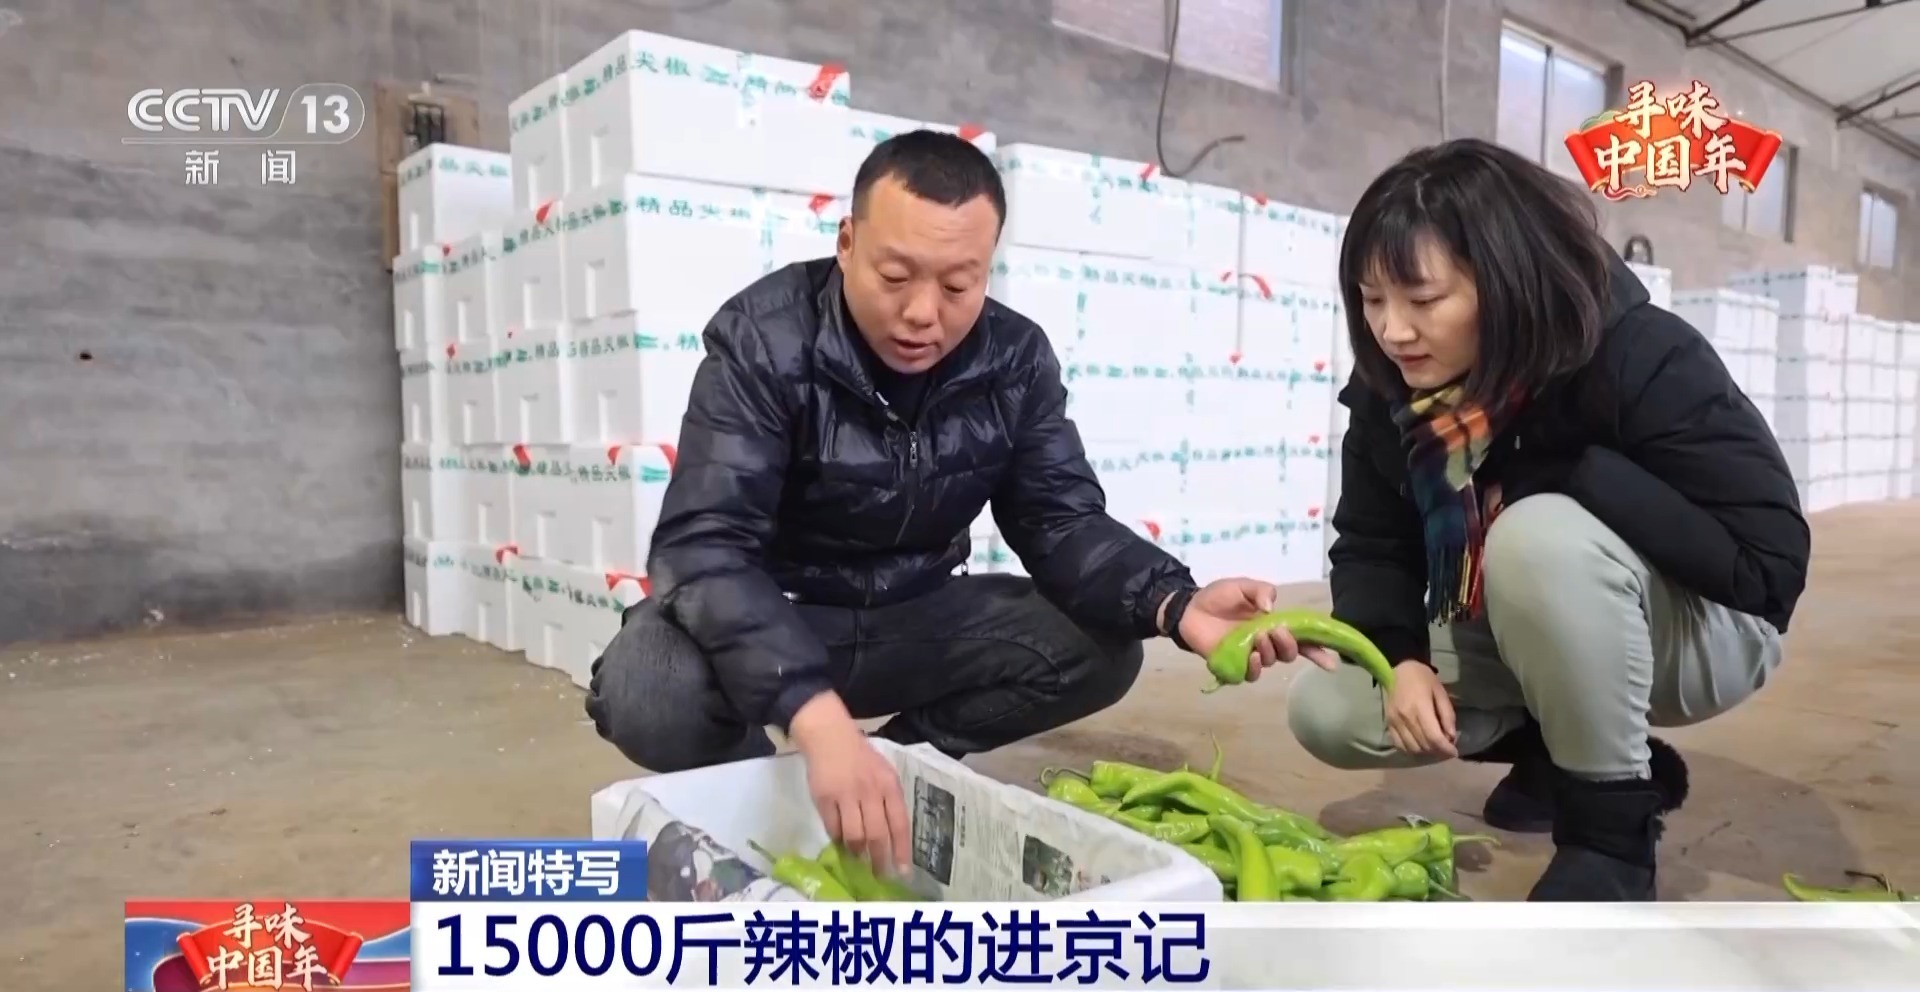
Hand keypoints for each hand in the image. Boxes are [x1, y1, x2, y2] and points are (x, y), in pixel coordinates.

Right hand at [789, 692, 911, 873]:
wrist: (829, 735)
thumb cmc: (860, 756)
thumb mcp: (884, 772)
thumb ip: (888, 800)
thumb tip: (891, 836)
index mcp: (889, 785)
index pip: (899, 823)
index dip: (901, 850)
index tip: (902, 871)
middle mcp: (870, 791)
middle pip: (876, 835)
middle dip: (879, 859)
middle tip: (879, 874)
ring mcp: (846, 795)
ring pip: (854, 836)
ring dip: (857, 852)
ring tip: (859, 860)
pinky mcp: (824, 798)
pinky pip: (833, 828)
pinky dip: (838, 839)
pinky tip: (841, 843)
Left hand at [1174, 578, 1329, 681]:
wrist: (1190, 608)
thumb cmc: (1218, 597)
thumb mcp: (1242, 585)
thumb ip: (1261, 590)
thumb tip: (1271, 607)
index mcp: (1273, 624)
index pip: (1301, 639)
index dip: (1318, 650)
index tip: (1332, 659)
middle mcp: (1266, 643)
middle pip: (1290, 653)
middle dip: (1289, 644)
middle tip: (1276, 631)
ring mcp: (1251, 656)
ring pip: (1272, 662)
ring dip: (1271, 651)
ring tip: (1259, 638)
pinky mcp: (1234, 666)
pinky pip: (1250, 675)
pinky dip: (1255, 668)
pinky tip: (1251, 656)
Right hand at [1384, 661, 1457, 756]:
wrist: (1397, 669)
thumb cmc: (1422, 678)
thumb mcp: (1440, 692)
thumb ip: (1447, 715)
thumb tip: (1451, 736)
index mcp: (1420, 708)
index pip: (1433, 737)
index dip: (1446, 749)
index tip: (1454, 753)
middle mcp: (1405, 718)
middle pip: (1423, 745)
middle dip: (1438, 752)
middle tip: (1447, 749)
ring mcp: (1394, 722)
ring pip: (1411, 749)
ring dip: (1425, 752)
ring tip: (1434, 747)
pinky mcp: (1388, 724)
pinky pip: (1399, 745)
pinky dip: (1411, 750)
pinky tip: (1420, 745)